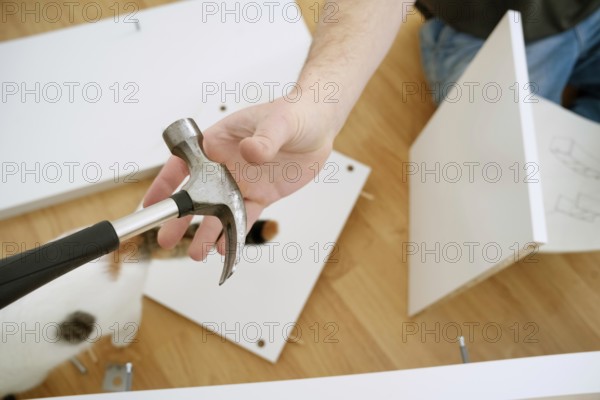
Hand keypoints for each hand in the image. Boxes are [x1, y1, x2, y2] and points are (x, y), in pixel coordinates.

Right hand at [143, 97, 335, 260]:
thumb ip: (263, 139)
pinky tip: (224, 248)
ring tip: (195, 254)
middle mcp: (225, 165)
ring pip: (218, 212)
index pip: (182, 165)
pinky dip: (234, 233)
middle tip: (164, 240)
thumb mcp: (278, 122)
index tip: (149, 205)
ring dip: (206, 233)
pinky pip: (244, 217)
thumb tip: (252, 152)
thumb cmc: (293, 113)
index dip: (163, 185)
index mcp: (218, 141)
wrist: (318, 126)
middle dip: (179, 218)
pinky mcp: (261, 195)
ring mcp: (242, 182)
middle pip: (196, 195)